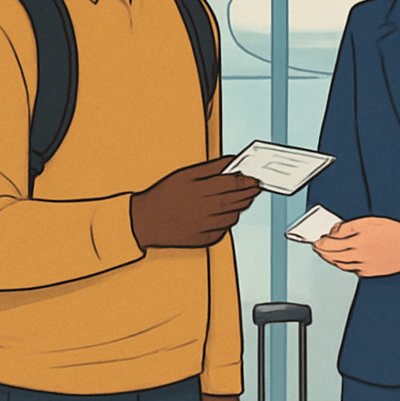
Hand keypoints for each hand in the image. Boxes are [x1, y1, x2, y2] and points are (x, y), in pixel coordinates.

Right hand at [131, 156, 260, 248]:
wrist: (143, 222)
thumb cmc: (164, 195)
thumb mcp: (185, 175)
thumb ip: (212, 167)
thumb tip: (233, 161)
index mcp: (198, 191)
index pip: (233, 184)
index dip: (248, 180)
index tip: (255, 177)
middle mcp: (203, 210)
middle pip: (237, 200)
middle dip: (250, 192)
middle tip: (256, 186)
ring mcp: (204, 227)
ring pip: (234, 215)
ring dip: (241, 206)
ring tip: (243, 197)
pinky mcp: (204, 239)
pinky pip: (225, 229)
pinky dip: (228, 220)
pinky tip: (225, 212)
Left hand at [313, 217, 399, 276]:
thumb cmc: (397, 232)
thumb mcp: (373, 221)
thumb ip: (351, 225)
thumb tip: (335, 230)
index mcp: (359, 240)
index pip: (331, 241)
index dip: (321, 240)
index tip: (317, 238)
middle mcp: (359, 254)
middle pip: (332, 254)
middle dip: (321, 250)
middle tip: (316, 246)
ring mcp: (363, 265)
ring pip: (338, 263)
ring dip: (329, 258)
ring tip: (324, 253)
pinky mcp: (368, 272)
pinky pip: (349, 269)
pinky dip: (341, 264)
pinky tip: (340, 259)